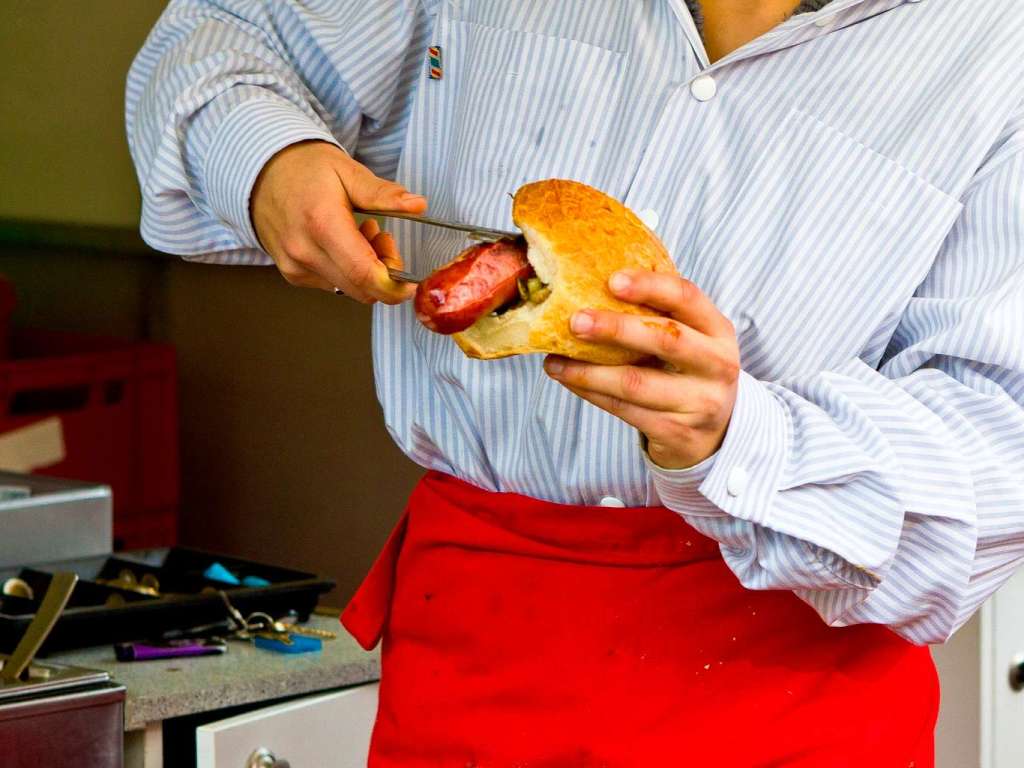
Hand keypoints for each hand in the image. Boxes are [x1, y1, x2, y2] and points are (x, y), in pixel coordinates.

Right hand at [251, 140, 426, 302]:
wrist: (261, 171)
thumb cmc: (305, 168)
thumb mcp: (348, 171)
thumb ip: (383, 194)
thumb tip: (418, 205)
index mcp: (322, 223)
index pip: (365, 274)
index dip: (394, 285)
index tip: (410, 281)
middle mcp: (305, 251)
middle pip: (362, 288)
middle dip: (384, 271)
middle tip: (381, 236)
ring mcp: (295, 266)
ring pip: (349, 288)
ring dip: (365, 270)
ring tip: (359, 232)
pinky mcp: (292, 274)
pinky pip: (333, 284)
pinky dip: (346, 270)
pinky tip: (340, 242)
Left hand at [543, 270, 740, 468]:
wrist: (715, 433)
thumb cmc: (689, 372)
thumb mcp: (692, 339)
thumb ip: (660, 315)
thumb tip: (593, 285)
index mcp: (718, 331)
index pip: (687, 298)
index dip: (650, 286)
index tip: (612, 280)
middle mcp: (717, 365)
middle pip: (665, 339)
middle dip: (616, 328)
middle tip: (575, 322)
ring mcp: (699, 402)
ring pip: (635, 382)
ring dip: (589, 371)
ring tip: (555, 361)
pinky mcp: (675, 431)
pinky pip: (623, 409)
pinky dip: (590, 392)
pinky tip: (568, 379)